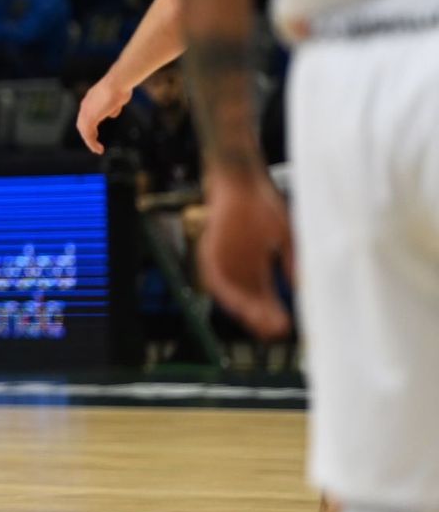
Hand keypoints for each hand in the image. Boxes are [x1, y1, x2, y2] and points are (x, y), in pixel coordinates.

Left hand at [76, 75, 132, 154]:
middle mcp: (86, 105)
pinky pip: (88, 134)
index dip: (90, 124)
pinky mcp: (90, 118)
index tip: (95, 133)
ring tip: (97, 149)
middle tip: (93, 144)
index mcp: (91, 99)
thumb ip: (113, 107)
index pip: (87, 115)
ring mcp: (86, 112)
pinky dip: (92, 143)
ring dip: (90, 141)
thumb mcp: (117, 98)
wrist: (117, 83)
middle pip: (82, 124)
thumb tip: (112, 114)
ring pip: (84, 130)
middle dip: (88, 134)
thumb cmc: (120, 87)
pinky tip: (98, 149)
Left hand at [197, 171, 293, 341]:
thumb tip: (303, 289)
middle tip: (276, 331)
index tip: (287, 327)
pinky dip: (227, 292)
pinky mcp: (208, 251)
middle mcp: (237, 268)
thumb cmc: (263, 204)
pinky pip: (215, 278)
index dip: (274, 313)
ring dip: (245, 309)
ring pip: (232, 295)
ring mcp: (221, 261)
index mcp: (255, 266)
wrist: (240, 179)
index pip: (264, 297)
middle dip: (261, 318)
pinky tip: (239, 303)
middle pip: (248, 301)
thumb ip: (292, 262)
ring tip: (261, 322)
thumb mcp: (285, 236)